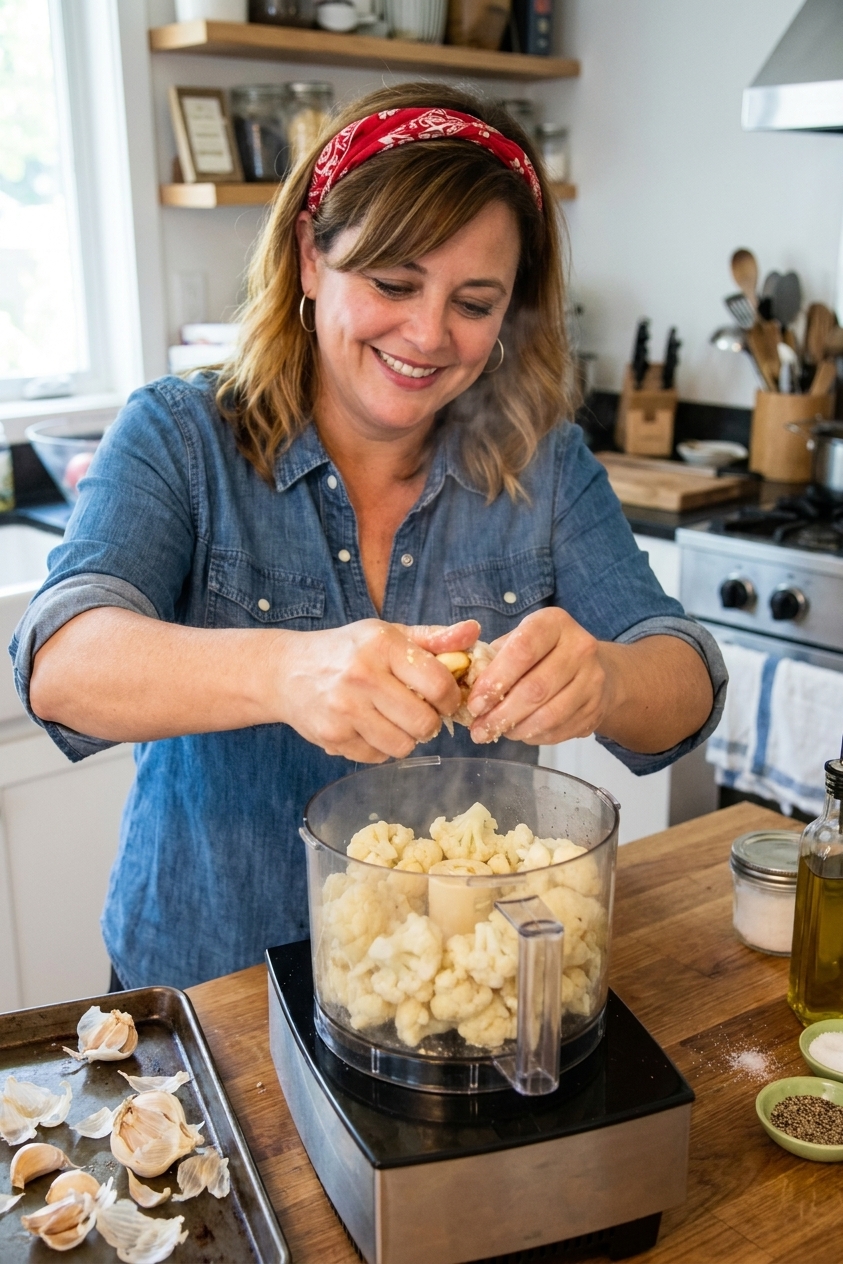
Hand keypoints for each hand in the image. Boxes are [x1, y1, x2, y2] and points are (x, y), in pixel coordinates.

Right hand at [274, 618, 480, 762]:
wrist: (286, 671)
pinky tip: (369, 728)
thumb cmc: (347, 651)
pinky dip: (380, 748)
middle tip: (420, 713)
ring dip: (407, 738)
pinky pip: (377, 757)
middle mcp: (362, 676)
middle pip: (424, 723)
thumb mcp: (388, 635)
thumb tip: (474, 631)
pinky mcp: (332, 736)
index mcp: (382, 646)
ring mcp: (344, 709)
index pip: (439, 684)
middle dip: (430, 723)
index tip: (443, 699)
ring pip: (403, 746)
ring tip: (394, 720)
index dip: (450, 698)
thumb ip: (434, 637)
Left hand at [465, 608, 613, 746]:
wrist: (595, 667)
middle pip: (535, 689)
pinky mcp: (596, 707)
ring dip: (516, 729)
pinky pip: (560, 729)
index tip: (474, 704)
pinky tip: (519, 733)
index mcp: (554, 623)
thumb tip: (465, 686)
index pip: (522, 651)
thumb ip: (492, 657)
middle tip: (478, 729)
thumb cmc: (544, 653)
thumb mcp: (519, 640)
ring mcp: (593, 679)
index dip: (494, 681)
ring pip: (549, 715)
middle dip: (500, 714)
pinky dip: (534, 736)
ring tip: (495, 733)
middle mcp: (580, 647)